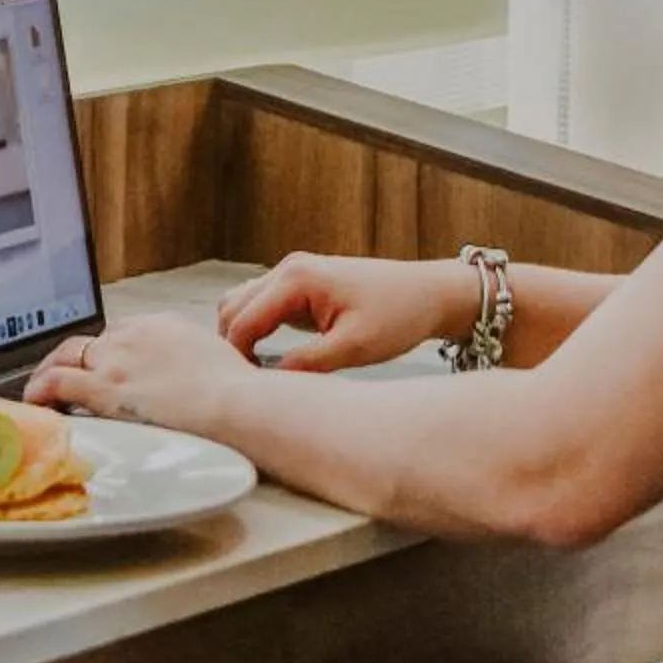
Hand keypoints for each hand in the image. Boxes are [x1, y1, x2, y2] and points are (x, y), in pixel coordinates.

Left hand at [24, 312, 247, 433]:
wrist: (235, 404)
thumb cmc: (237, 393)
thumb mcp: (217, 361)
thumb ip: (194, 365)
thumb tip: (194, 382)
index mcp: (164, 325)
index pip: (122, 331)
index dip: (107, 351)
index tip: (104, 366)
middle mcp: (135, 334)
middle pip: (92, 341)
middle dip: (76, 357)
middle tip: (66, 377)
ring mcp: (117, 359)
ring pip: (67, 356)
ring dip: (51, 370)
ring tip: (42, 389)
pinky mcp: (104, 387)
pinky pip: (57, 382)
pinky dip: (40, 389)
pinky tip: (34, 401)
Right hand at [216, 253, 469, 370]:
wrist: (429, 293)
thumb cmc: (398, 315)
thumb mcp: (353, 348)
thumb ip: (306, 365)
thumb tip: (266, 385)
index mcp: (296, 279)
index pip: (242, 322)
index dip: (236, 360)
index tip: (246, 394)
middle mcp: (288, 268)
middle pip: (232, 309)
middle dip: (233, 347)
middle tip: (248, 387)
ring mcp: (294, 272)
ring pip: (243, 304)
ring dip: (243, 336)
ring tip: (257, 375)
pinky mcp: (302, 284)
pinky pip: (262, 305)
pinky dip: (257, 328)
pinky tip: (270, 359)